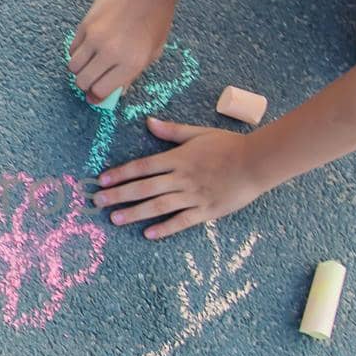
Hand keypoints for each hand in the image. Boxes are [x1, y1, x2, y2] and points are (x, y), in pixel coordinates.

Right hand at [69, 0, 174, 103]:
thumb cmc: (155, 20)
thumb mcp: (153, 52)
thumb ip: (133, 74)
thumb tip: (117, 92)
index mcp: (130, 64)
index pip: (101, 90)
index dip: (96, 97)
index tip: (95, 97)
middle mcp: (110, 53)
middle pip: (83, 81)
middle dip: (85, 85)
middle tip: (90, 81)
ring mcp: (95, 38)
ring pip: (73, 66)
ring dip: (79, 70)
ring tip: (88, 64)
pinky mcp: (85, 25)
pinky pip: (72, 48)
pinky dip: (77, 53)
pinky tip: (87, 49)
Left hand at [95, 117, 268, 238]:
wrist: (257, 162)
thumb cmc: (229, 145)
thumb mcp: (198, 133)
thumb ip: (172, 131)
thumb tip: (148, 121)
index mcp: (177, 158)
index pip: (142, 166)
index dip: (121, 173)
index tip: (102, 180)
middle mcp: (181, 178)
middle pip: (144, 187)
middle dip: (118, 195)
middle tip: (97, 202)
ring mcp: (193, 195)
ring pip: (158, 205)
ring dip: (134, 213)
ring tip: (115, 219)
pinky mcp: (206, 211)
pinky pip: (182, 221)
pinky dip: (165, 228)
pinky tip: (148, 234)